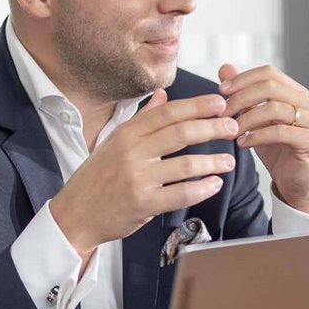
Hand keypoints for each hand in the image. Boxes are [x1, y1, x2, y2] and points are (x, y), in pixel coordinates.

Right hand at [49, 91, 237, 260]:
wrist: (75, 214)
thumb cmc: (98, 176)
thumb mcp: (115, 141)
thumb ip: (142, 119)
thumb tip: (162, 94)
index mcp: (127, 133)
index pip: (168, 112)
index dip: (198, 106)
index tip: (221, 103)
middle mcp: (132, 152)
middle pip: (181, 133)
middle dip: (213, 128)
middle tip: (233, 127)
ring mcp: (137, 178)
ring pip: (186, 165)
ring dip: (213, 162)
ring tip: (229, 161)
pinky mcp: (143, 203)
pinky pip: (181, 194)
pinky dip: (202, 188)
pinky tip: (215, 184)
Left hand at [218, 63, 308, 216]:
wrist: (295, 183)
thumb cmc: (276, 150)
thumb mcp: (254, 120)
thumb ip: (243, 95)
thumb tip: (224, 67)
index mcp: (296, 93)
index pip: (269, 73)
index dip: (243, 79)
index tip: (221, 91)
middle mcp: (308, 103)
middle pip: (270, 87)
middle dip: (241, 98)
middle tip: (221, 113)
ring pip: (274, 109)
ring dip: (246, 119)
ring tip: (230, 131)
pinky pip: (280, 131)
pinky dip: (256, 136)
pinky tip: (242, 144)